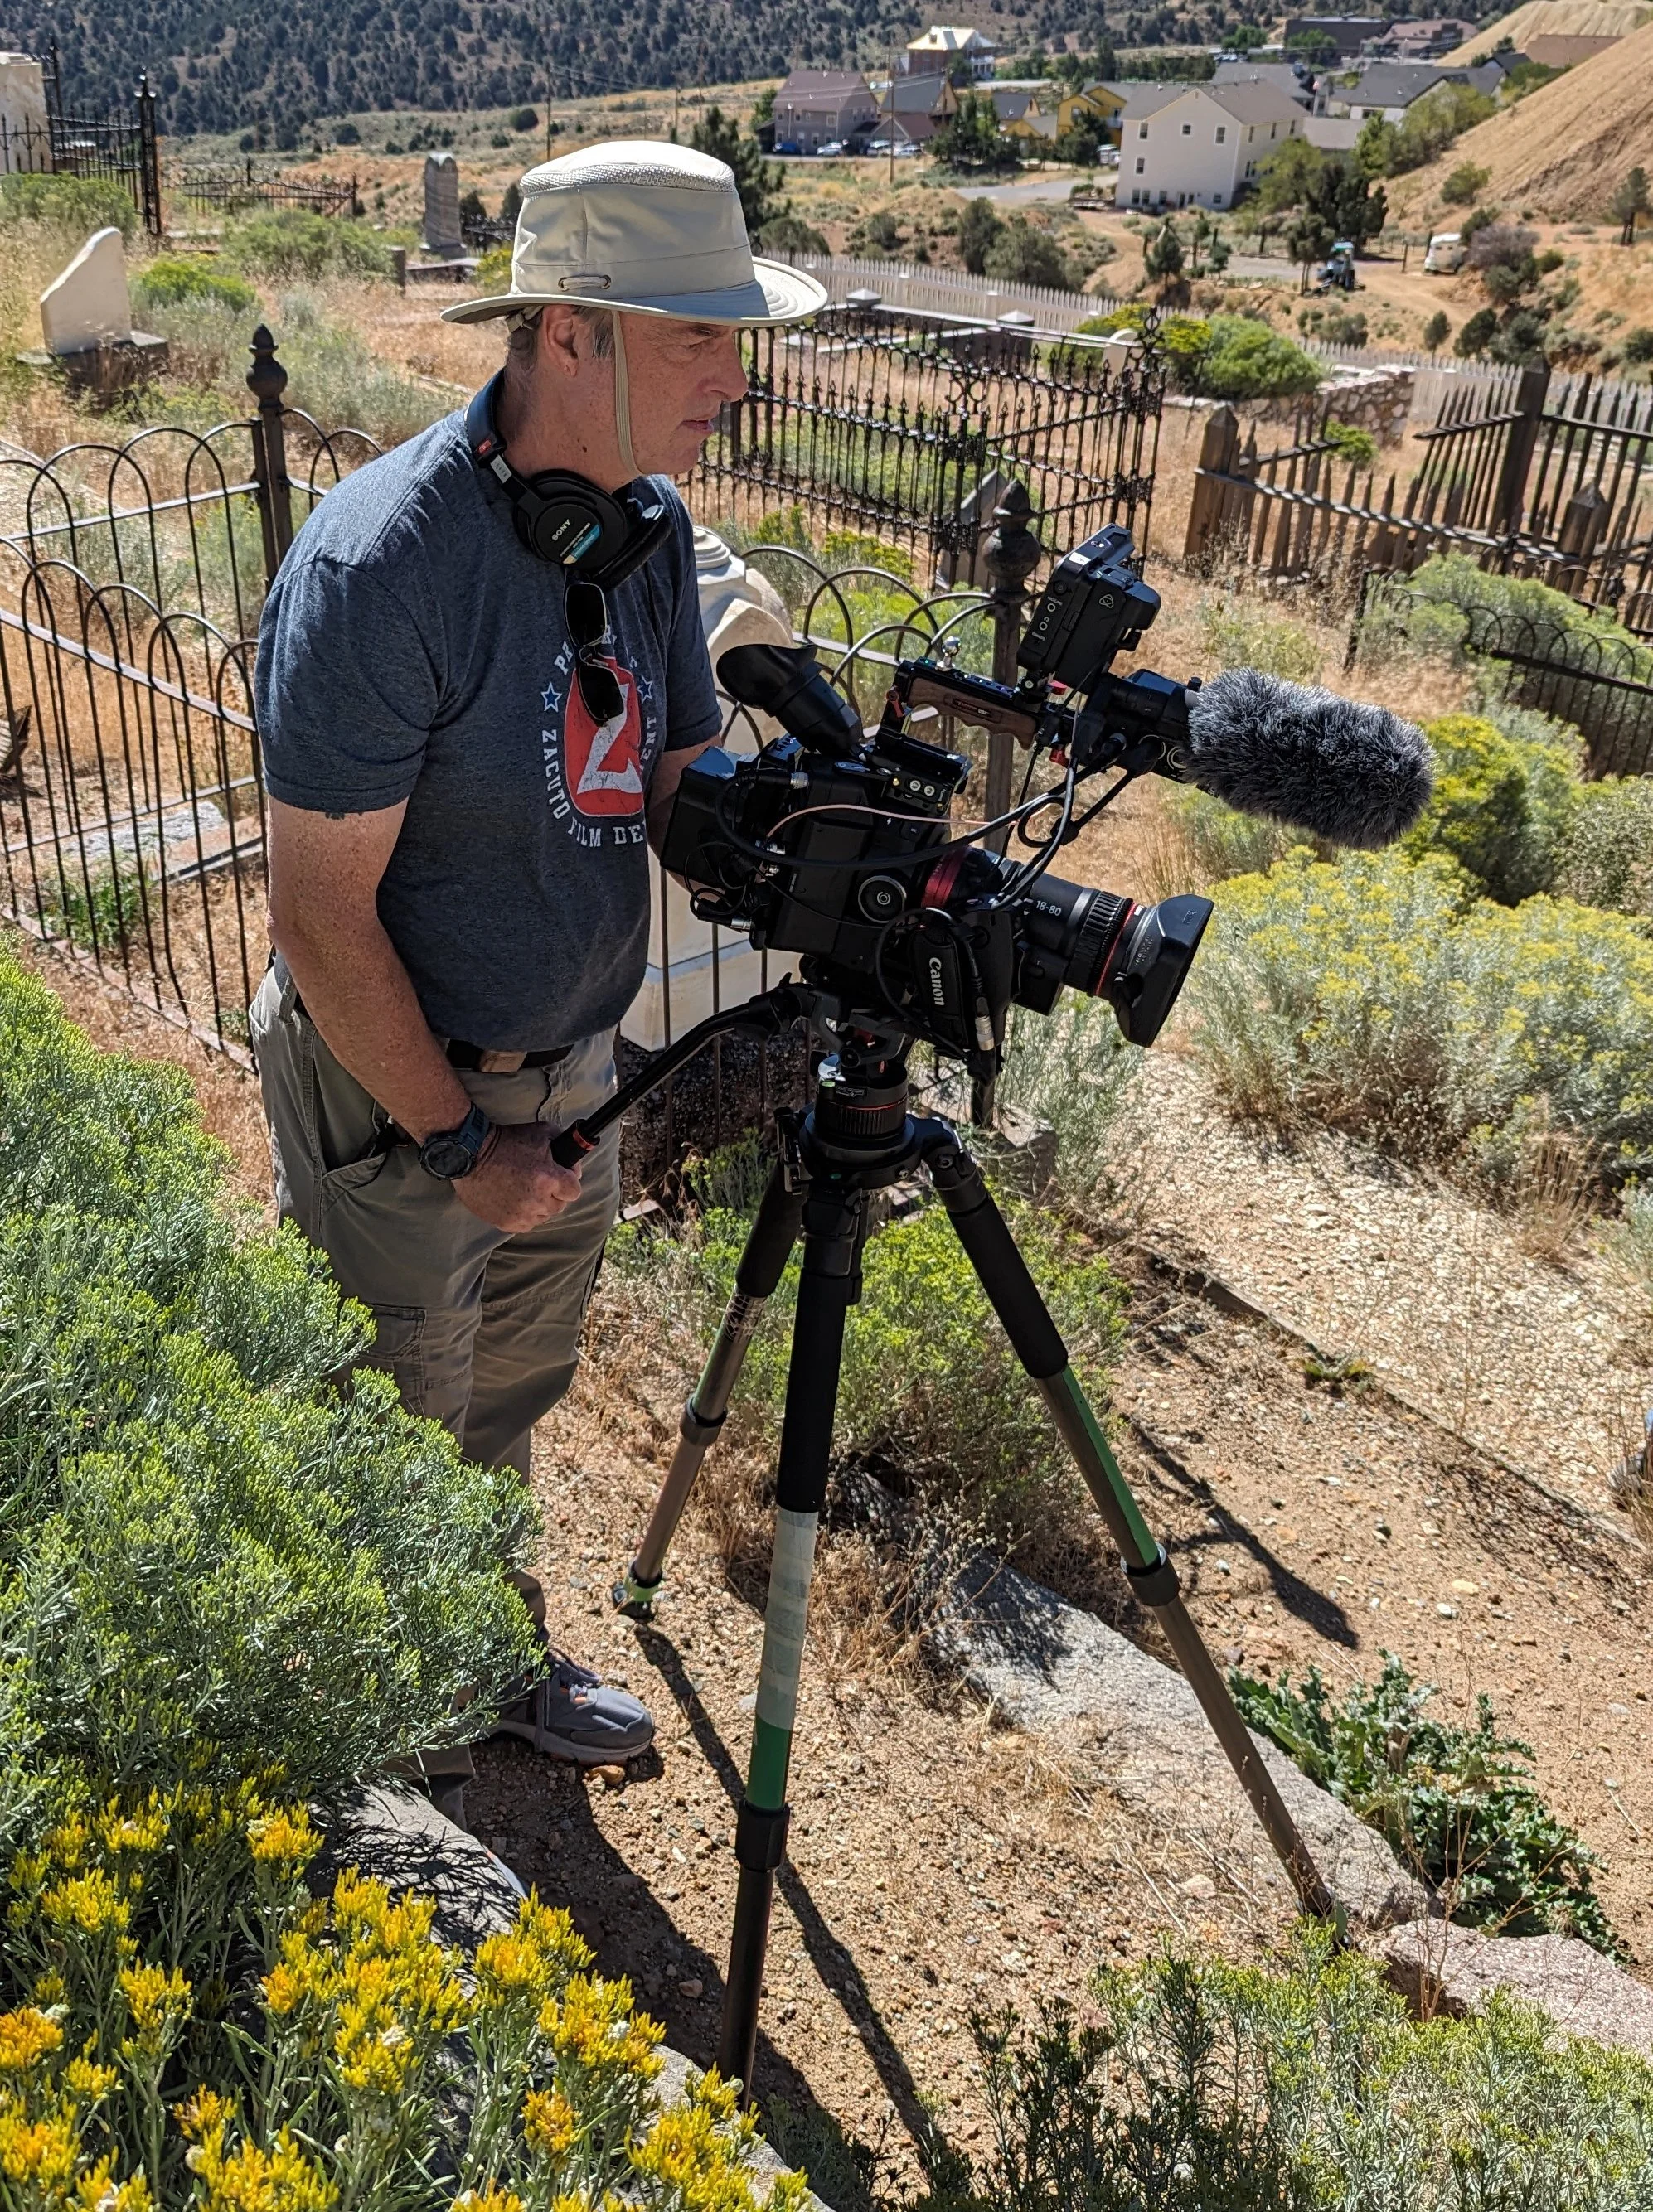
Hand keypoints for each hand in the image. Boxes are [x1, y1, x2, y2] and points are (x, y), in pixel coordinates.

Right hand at [455, 1123, 582, 1232]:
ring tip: (526, 1190)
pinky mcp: (505, 1222)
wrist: (471, 1154)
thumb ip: (563, 1143)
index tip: (561, 1176)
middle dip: (554, 1194)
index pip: (574, 1191)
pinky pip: (525, 1225)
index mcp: (548, 1178)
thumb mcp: (541, 1132)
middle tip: (541, 1181)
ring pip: (543, 1217)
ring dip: (539, 1205)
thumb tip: (573, 1161)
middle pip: (559, 1206)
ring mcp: (520, 1214)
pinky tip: (516, 1200)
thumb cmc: (506, 1141)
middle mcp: (537, 1200)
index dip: (569, 1181)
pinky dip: (524, 1215)